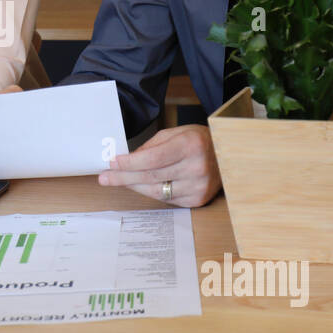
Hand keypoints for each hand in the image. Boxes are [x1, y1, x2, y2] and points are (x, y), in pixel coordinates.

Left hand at [98, 124, 221, 206]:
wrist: (227, 154)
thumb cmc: (197, 141)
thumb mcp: (174, 133)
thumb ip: (151, 147)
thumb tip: (126, 160)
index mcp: (191, 145)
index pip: (153, 158)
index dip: (130, 163)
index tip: (112, 163)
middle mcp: (197, 167)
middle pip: (151, 176)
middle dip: (124, 177)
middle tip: (105, 177)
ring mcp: (199, 186)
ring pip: (156, 191)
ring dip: (133, 186)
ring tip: (116, 181)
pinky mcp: (198, 199)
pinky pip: (167, 199)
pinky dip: (150, 192)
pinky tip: (139, 186)